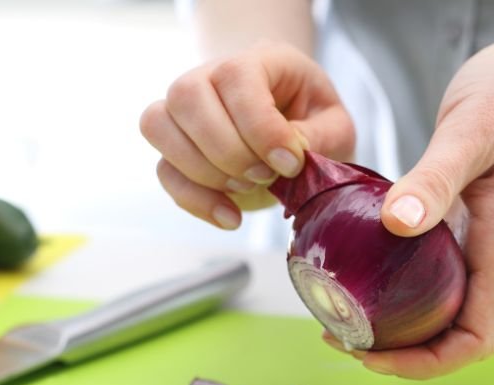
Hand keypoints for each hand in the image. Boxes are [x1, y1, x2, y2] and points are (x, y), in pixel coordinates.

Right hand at [139, 42, 354, 228]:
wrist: (295, 134)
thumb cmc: (316, 125)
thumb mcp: (336, 129)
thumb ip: (318, 138)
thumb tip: (286, 154)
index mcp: (259, 59)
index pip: (236, 76)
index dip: (259, 125)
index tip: (290, 164)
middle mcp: (210, 76)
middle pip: (187, 96)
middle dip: (228, 150)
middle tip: (266, 176)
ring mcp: (185, 111)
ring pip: (158, 126)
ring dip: (203, 171)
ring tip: (245, 189)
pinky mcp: (176, 149)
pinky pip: (164, 171)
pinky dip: (196, 200)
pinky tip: (231, 216)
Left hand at [325, 31, 493, 378]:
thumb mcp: (471, 131)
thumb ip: (436, 178)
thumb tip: (397, 224)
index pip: (478, 336)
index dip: (429, 361)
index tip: (374, 352)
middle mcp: (484, 257)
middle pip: (451, 337)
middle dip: (399, 353)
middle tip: (339, 337)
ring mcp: (468, 245)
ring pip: (435, 312)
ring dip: (391, 328)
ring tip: (337, 317)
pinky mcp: (449, 226)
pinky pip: (421, 276)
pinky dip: (387, 288)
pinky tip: (351, 273)